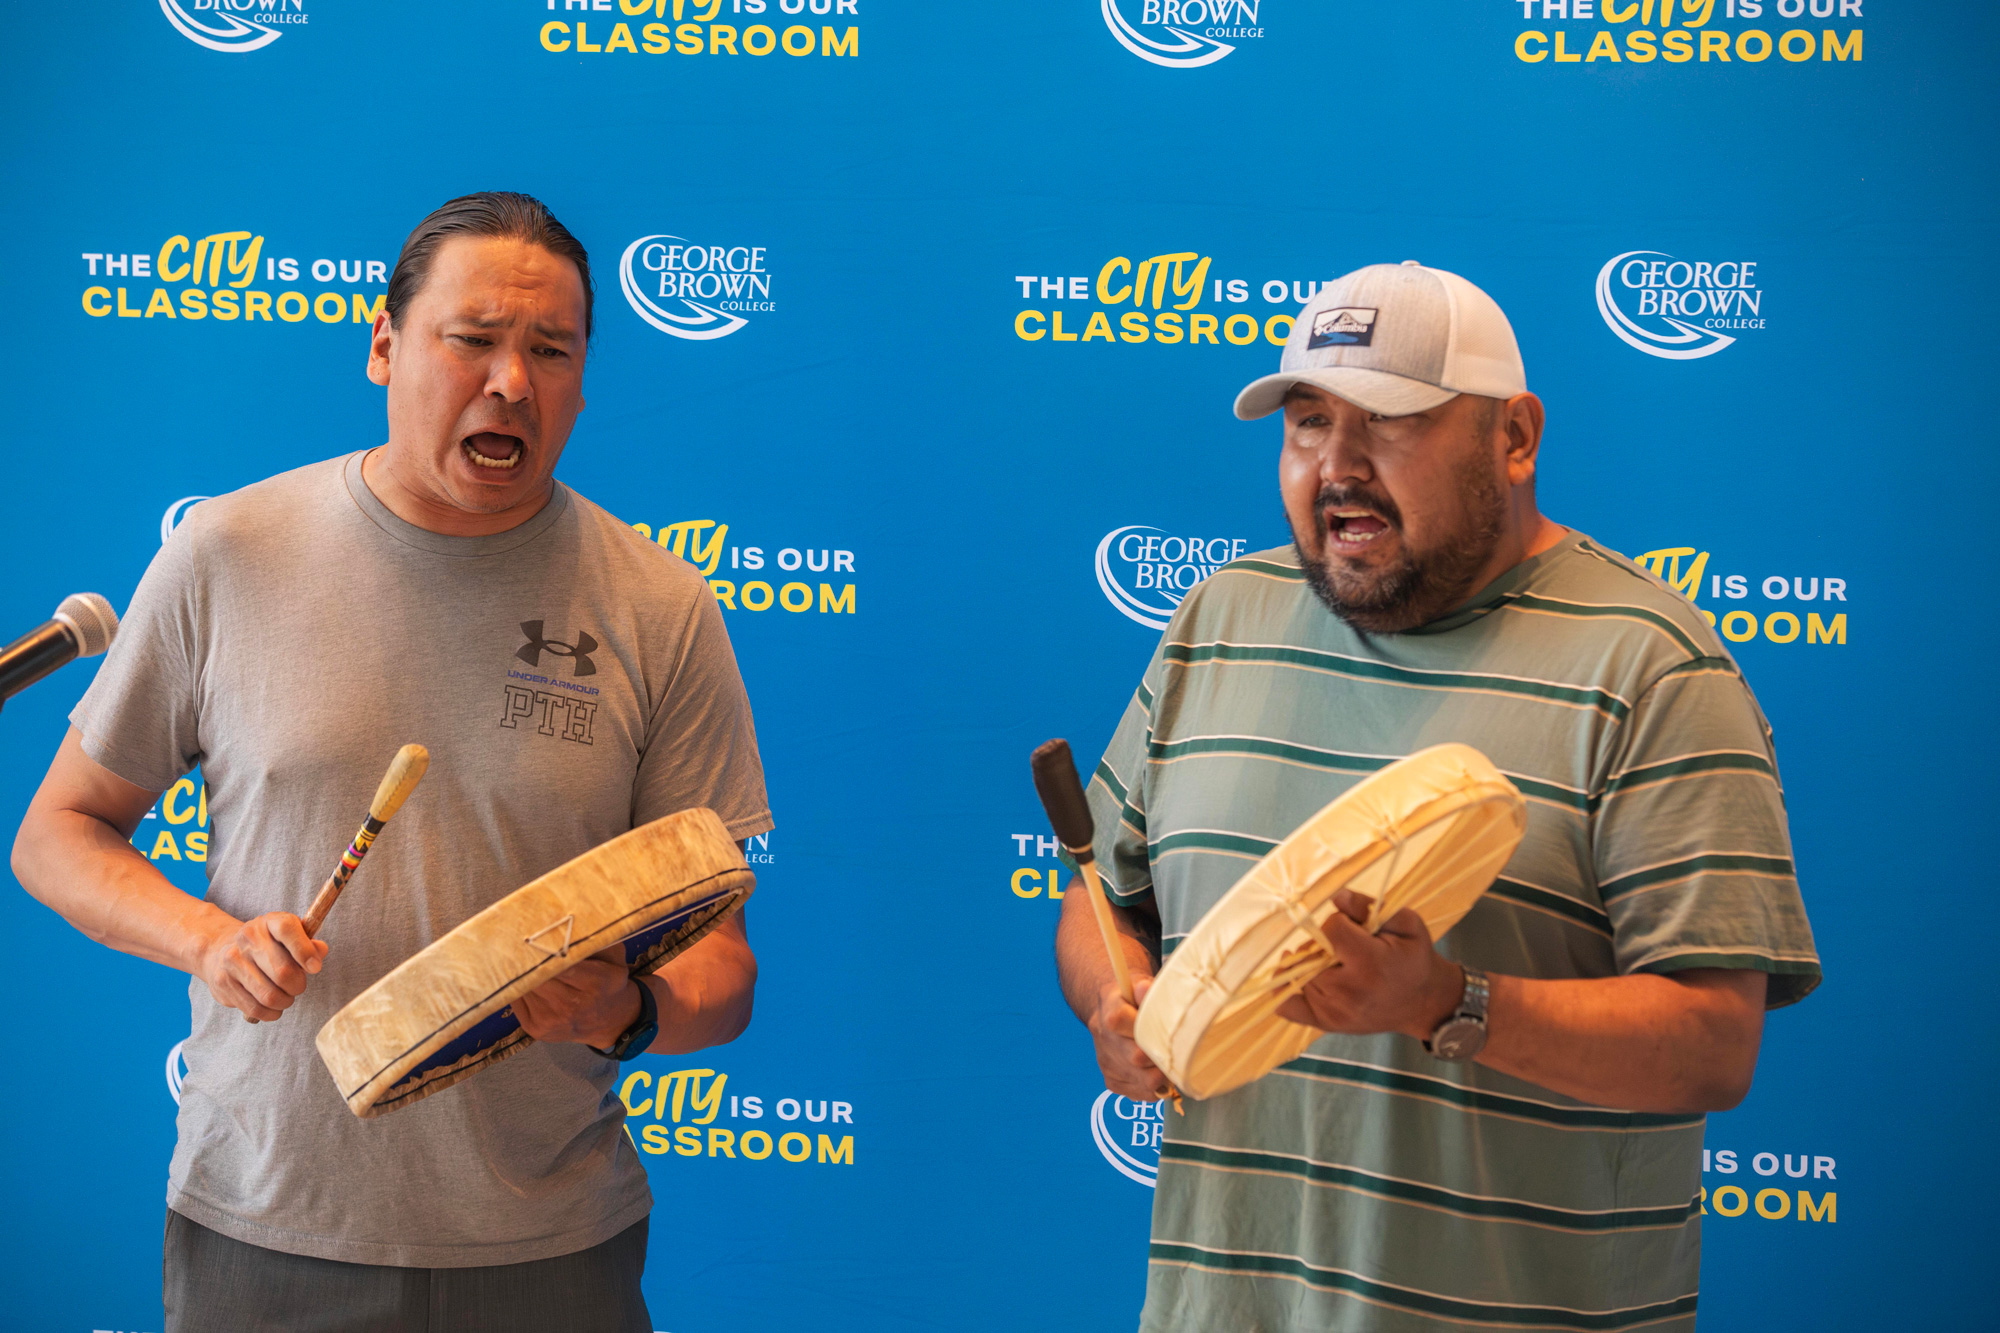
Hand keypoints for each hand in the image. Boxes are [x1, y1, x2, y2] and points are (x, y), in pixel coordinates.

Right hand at [195, 912, 326, 1022]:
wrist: (221, 949)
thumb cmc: (267, 945)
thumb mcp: (289, 936)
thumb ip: (309, 943)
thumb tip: (320, 951)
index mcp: (269, 921)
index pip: (287, 929)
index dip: (305, 951)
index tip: (315, 968)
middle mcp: (247, 938)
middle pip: (283, 972)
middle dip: (298, 985)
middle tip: (297, 986)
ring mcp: (232, 961)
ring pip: (269, 995)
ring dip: (285, 1002)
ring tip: (286, 997)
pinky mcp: (223, 983)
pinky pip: (254, 1008)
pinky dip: (270, 1013)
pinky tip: (273, 1007)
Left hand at [515, 947, 641, 1048]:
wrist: (609, 1020)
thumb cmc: (608, 981)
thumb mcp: (614, 957)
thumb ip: (594, 940)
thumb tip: (568, 921)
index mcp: (595, 982)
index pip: (562, 964)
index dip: (544, 950)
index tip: (533, 935)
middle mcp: (571, 1005)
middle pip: (537, 976)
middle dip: (528, 960)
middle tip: (519, 942)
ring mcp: (550, 1020)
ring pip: (523, 987)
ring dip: (520, 973)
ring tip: (519, 958)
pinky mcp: (535, 1029)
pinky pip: (516, 1000)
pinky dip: (518, 988)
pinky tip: (524, 979)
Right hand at [1089, 976, 1170, 1099]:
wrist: (1112, 1013)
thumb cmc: (1135, 1000)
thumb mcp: (1140, 986)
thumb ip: (1146, 990)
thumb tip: (1145, 989)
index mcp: (1110, 1013)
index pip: (1124, 1024)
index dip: (1150, 1029)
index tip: (1165, 1028)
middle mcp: (1105, 1040)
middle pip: (1137, 1058)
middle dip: (1160, 1056)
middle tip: (1175, 1049)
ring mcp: (1107, 1063)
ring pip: (1143, 1081)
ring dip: (1162, 1074)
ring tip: (1168, 1061)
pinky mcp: (1112, 1081)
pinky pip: (1141, 1093)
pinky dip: (1156, 1086)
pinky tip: (1158, 1071)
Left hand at [1276, 889, 1464, 1040]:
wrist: (1423, 1002)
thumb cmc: (1414, 957)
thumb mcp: (1405, 924)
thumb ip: (1368, 906)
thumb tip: (1336, 896)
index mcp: (1370, 964)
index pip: (1330, 929)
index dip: (1340, 922)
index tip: (1356, 928)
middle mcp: (1348, 992)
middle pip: (1310, 952)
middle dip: (1323, 943)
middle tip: (1345, 947)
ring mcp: (1334, 1012)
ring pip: (1298, 974)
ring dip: (1310, 963)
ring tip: (1334, 962)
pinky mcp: (1325, 1024)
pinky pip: (1287, 1006)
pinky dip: (1287, 988)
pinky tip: (1297, 975)